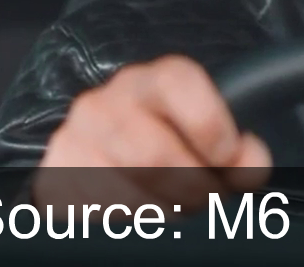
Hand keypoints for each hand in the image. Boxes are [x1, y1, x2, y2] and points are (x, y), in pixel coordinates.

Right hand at [33, 55, 271, 215]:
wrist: (106, 156)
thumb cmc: (171, 144)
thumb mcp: (209, 137)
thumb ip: (239, 149)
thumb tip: (248, 164)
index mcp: (151, 81)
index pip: (178, 82)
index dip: (211, 126)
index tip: (226, 157)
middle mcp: (105, 103)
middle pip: (154, 155)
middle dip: (192, 189)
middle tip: (207, 198)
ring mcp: (73, 141)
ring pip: (127, 194)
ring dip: (164, 213)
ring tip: (176, 207)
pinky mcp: (55, 178)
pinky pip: (99, 214)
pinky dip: (131, 222)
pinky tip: (143, 213)